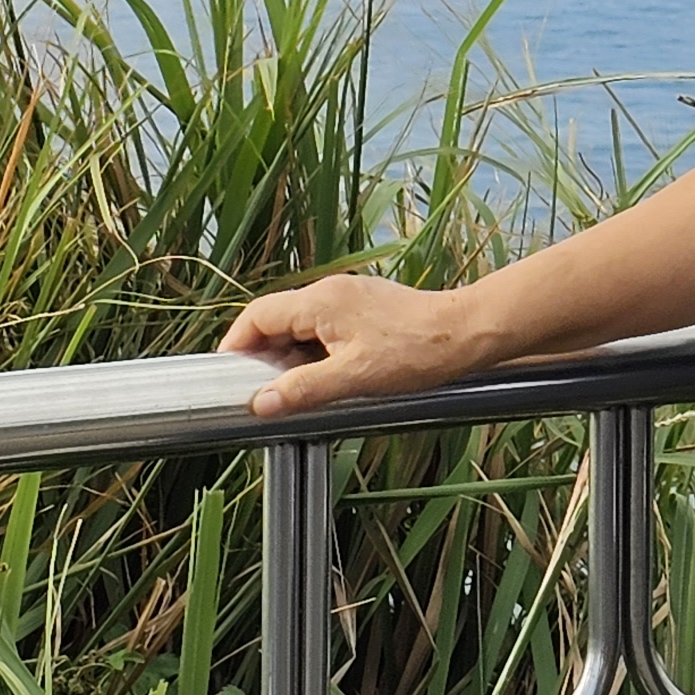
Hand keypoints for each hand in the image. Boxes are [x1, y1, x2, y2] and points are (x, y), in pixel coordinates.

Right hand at [222, 273, 500, 417]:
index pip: (258, 315)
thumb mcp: (353, 378)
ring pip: (303, 326)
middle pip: (278, 319)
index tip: (228, 375)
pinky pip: (326, 329)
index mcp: (321, 301)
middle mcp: (332, 291)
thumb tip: (260, 403)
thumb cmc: (415, 352)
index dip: (237, 344)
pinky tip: (326, 379)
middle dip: (264, 356)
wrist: (466, 333)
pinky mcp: (367, 310)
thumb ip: (302, 390)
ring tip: (293, 392)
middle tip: (261, 392)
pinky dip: (315, 353)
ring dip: (291, 357)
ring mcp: (351, 298)